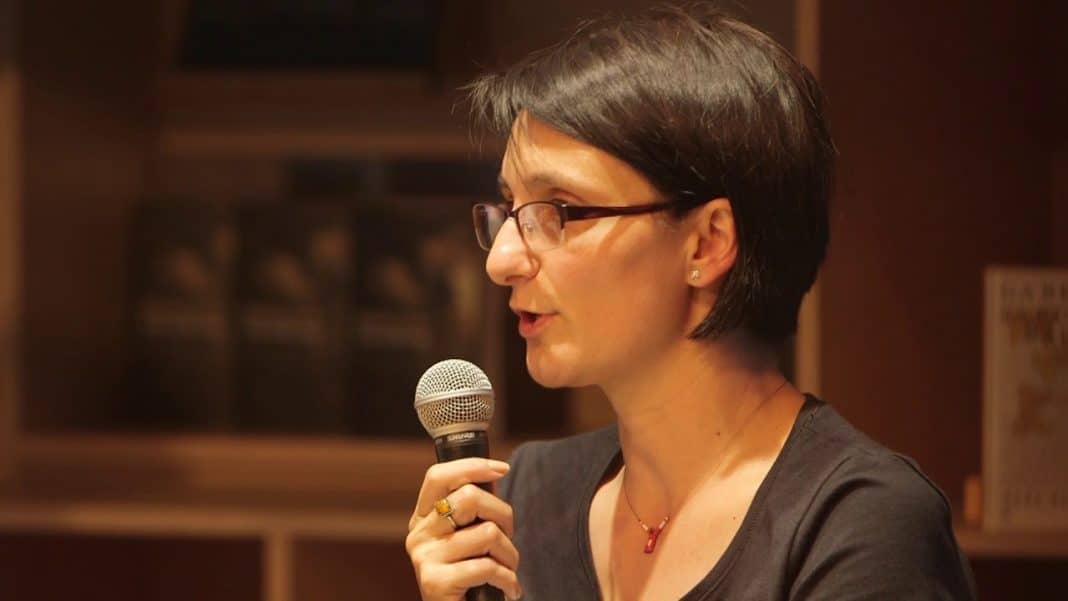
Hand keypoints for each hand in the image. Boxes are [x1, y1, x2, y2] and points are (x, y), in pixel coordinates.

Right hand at [406, 457, 521, 600]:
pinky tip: (509, 589)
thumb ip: (475, 510)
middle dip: (504, 515)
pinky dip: (508, 579)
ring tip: (508, 570)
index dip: (472, 466)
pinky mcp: (434, 583)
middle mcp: (418, 534)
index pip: (438, 476)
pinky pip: (487, 567)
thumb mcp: (468, 538)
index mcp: (423, 518)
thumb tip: (496, 473)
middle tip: (508, 538)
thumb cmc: (470, 578)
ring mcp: (424, 557)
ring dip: (510, 554)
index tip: (503, 469)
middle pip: (470, 497)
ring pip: (487, 532)